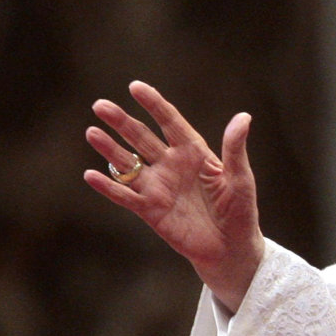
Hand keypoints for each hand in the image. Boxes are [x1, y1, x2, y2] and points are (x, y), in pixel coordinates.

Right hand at [84, 81, 263, 311]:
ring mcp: (159, 187)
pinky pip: (125, 196)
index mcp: (195, 152)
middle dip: (122, 122)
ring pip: (128, 164)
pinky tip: (91, 174)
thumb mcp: (240, 178)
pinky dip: (108, 186)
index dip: (154, 104)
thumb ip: (235, 148)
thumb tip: (243, 117)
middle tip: (100, 105)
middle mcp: (172, 165)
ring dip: (110, 149)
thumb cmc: (239, 210)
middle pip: (142, 138)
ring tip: (91, 132)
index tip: (135, 87)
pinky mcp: (150, 210)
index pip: (170, 122)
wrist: (230, 248)